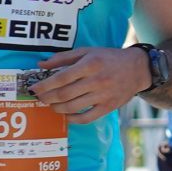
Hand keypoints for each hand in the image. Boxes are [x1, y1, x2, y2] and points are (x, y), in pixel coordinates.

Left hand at [29, 46, 145, 122]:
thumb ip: (63, 58)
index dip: (45, 85)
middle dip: (47, 98)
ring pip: (73, 107)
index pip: (61, 78)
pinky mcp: (107, 107)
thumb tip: (41, 65)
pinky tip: (66, 115)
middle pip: (64, 94)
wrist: (136, 69)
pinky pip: (86, 118)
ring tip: (51, 105)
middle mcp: (95, 81)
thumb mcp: (87, 51)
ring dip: (57, 108)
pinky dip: (73, 119)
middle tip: (40, 98)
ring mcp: (102, 96)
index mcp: (89, 64)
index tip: (35, 88)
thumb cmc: (108, 58)